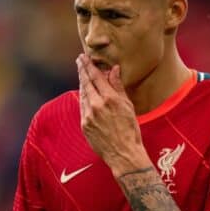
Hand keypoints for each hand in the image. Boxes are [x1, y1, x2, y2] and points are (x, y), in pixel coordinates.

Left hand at [76, 54, 150, 176]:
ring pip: (82, 94)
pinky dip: (83, 98)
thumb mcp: (127, 106)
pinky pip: (82, 107)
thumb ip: (118, 87)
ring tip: (82, 75)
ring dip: (82, 83)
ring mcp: (88, 115)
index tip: (84, 57)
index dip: (88, 66)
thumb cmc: (130, 130)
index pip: (95, 77)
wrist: (123, 153)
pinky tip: (84, 93)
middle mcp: (96, 105)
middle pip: (85, 83)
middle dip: (82, 70)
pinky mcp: (84, 125)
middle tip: (79, 60)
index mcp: (109, 98)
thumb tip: (113, 70)